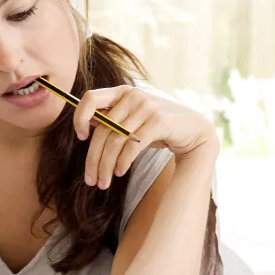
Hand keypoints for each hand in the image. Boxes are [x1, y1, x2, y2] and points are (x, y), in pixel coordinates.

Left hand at [72, 85, 218, 189]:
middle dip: (93, 158)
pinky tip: (119, 173)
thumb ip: (113, 119)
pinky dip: (122, 162)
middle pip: (102, 129)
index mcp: (123, 91)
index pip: (90, 98)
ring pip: (115, 141)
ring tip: (103, 183)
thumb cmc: (159, 127)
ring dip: (106, 166)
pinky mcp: (159, 122)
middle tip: (91, 180)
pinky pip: (132, 146)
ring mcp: (147, 107)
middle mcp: (133, 96)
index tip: (80, 137)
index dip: (79, 117)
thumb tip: (85, 125)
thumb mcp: (134, 119)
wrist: (195, 130)